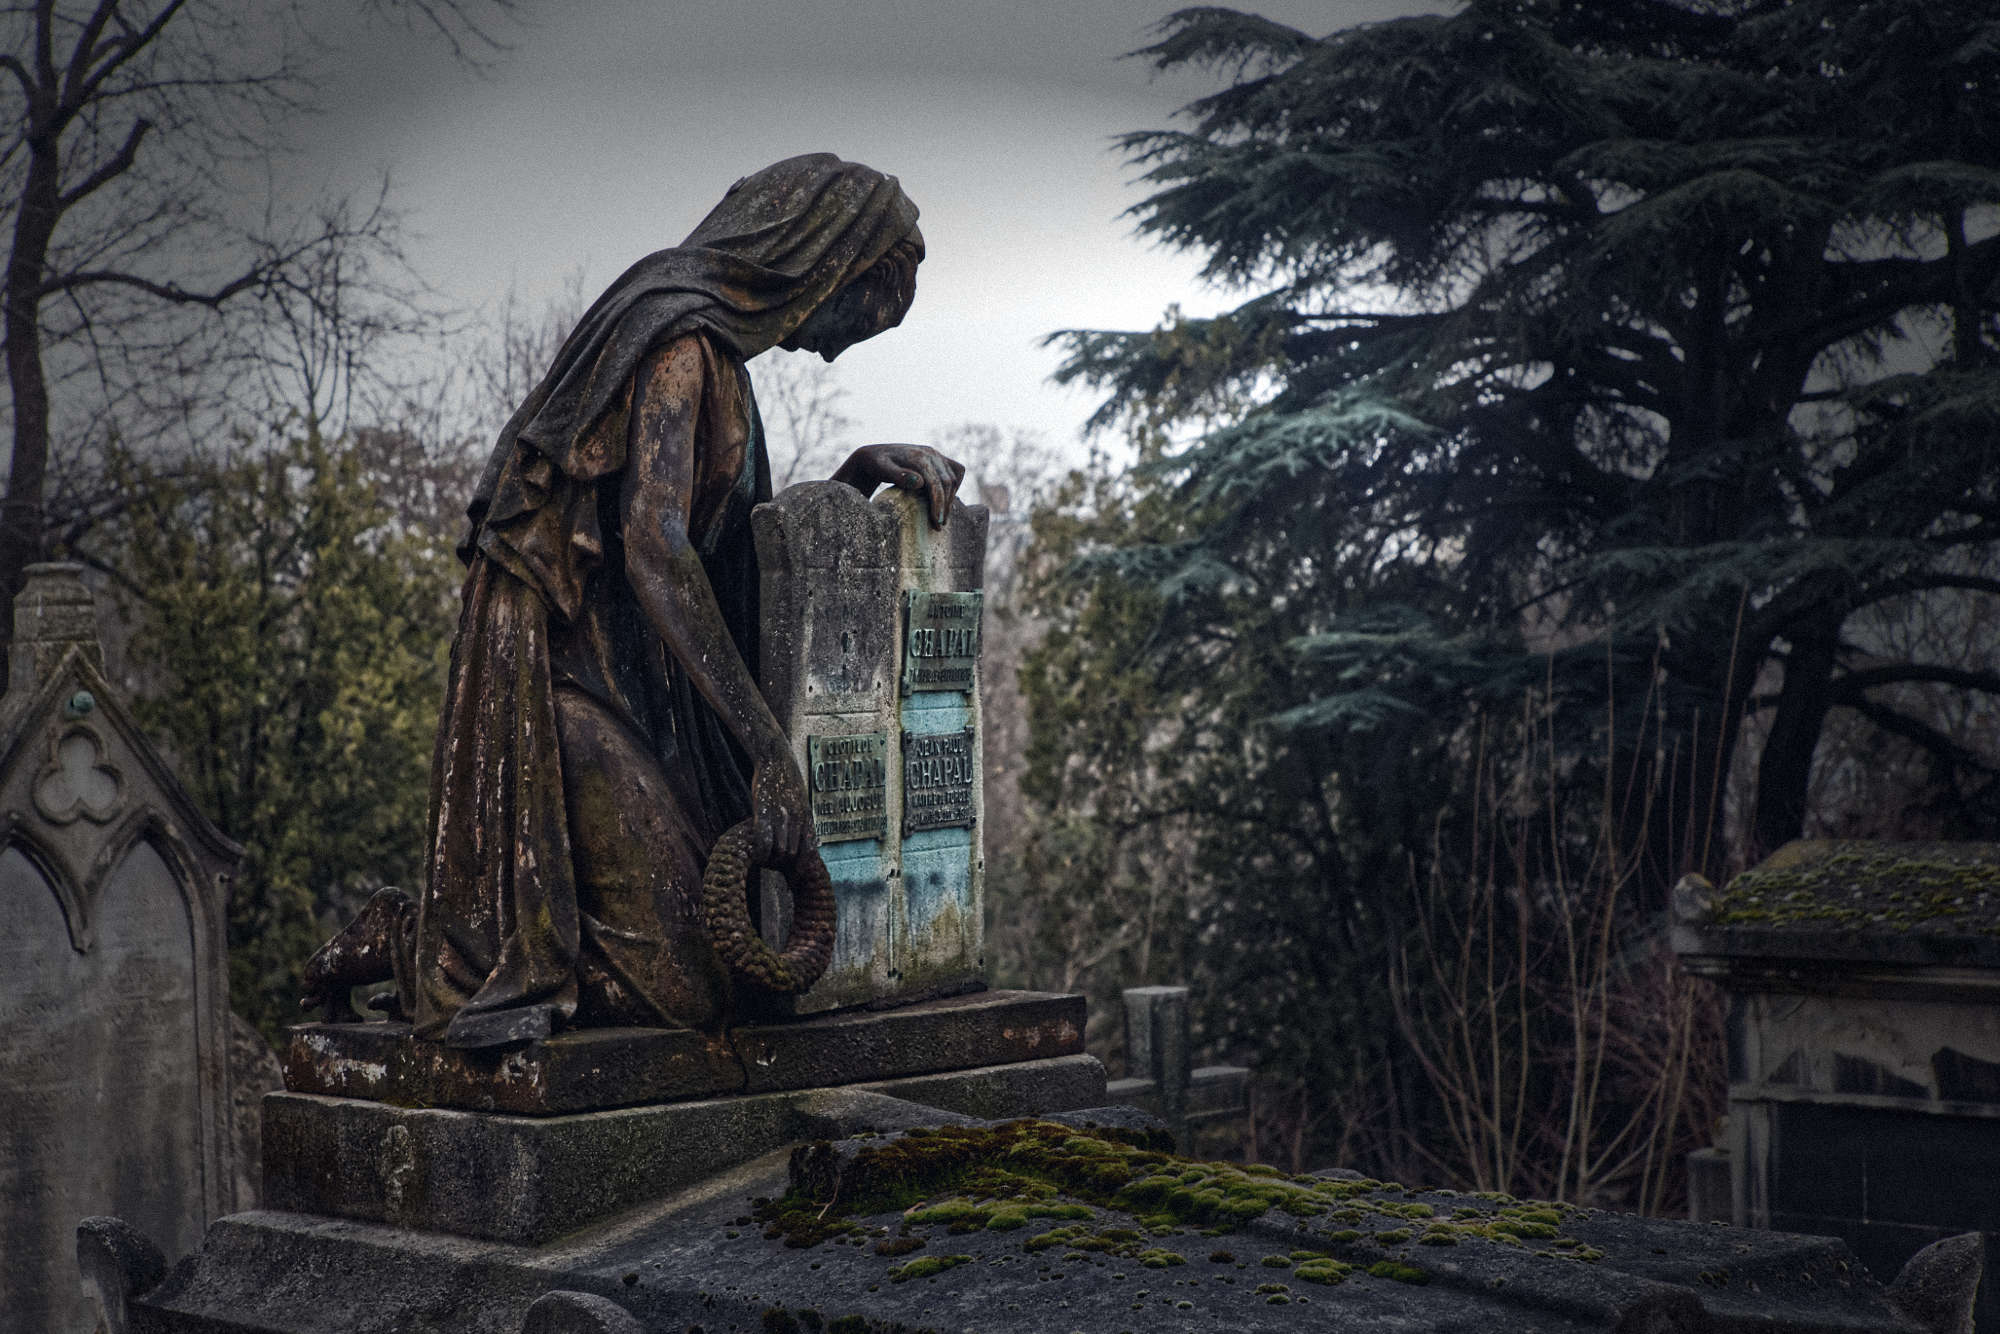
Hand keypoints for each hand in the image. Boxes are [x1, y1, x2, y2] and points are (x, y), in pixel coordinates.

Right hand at [749, 740, 813, 865]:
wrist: (776, 758)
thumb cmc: (787, 782)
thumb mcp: (802, 802)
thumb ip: (803, 822)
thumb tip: (809, 845)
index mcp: (807, 817)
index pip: (809, 851)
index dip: (801, 866)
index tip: (793, 873)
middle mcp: (797, 818)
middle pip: (792, 854)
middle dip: (782, 863)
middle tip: (772, 864)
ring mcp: (781, 815)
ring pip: (779, 850)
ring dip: (770, 859)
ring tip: (764, 859)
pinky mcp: (764, 810)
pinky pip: (764, 840)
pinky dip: (761, 852)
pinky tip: (757, 855)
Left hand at [834, 443, 966, 527]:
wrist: (875, 456)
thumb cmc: (875, 465)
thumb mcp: (881, 469)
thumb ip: (898, 475)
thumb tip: (920, 482)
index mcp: (919, 456)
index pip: (936, 482)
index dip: (938, 503)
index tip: (936, 521)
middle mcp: (930, 453)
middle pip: (948, 481)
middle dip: (945, 505)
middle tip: (939, 525)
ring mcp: (935, 455)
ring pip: (954, 478)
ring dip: (950, 498)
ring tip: (941, 518)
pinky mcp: (938, 458)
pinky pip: (956, 471)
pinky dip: (954, 486)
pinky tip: (945, 500)